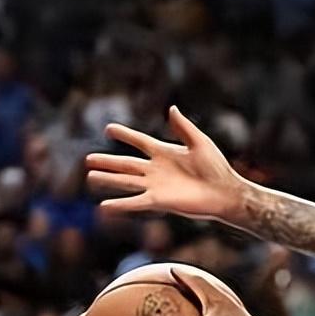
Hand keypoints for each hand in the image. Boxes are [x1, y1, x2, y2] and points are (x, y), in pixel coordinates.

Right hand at [86, 106, 253, 222]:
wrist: (226, 192)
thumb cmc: (217, 167)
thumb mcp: (200, 142)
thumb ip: (183, 127)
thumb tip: (171, 108)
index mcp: (165, 152)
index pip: (140, 141)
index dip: (125, 135)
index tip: (109, 129)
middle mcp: (157, 169)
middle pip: (126, 164)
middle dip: (108, 161)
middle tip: (88, 159)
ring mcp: (156, 186)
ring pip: (126, 181)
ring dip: (108, 179)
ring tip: (90, 177)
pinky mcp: (159, 201)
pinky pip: (135, 202)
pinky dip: (120, 204)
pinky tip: (104, 207)